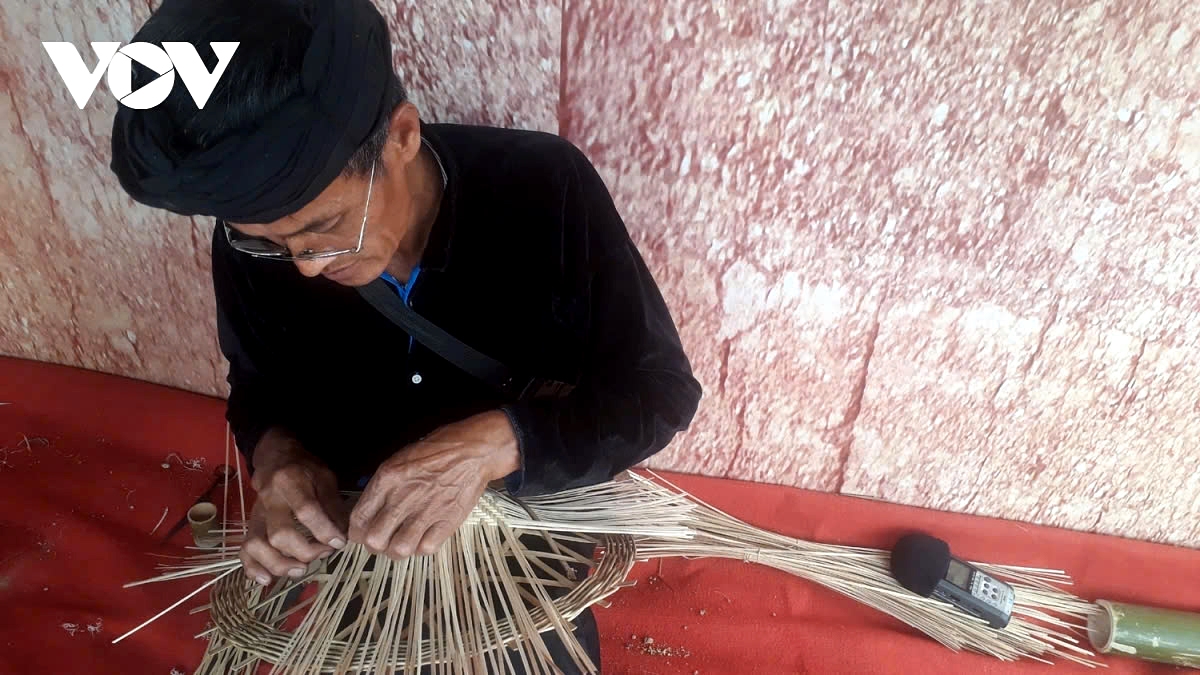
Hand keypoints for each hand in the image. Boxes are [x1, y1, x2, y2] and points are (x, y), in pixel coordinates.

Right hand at [239, 429, 346, 584]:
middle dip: (304, 551)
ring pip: (258, 544)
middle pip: (280, 533)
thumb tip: (342, 534)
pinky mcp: (250, 525)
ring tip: (301, 570)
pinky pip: (244, 549)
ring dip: (280, 564)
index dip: (323, 530)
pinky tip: (267, 580)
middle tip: (324, 553)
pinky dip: (253, 568)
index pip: (306, 510)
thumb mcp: (324, 477)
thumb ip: (332, 505)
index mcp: (289, 480)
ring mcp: (256, 513)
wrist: (275, 458)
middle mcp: (269, 498)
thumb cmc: (304, 468)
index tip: (339, 542)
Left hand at [349, 410, 520, 558]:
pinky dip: (422, 548)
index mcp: (388, 478)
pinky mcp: (448, 521)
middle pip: (375, 540)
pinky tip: (423, 538)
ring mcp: (427, 510)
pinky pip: (426, 549)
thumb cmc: (436, 451)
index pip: (359, 518)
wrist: (473, 450)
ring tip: (402, 542)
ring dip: (397, 549)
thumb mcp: (400, 459)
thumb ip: (382, 486)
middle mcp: (404, 496)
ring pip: (399, 549)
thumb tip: (368, 511)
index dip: (356, 532)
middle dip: (375, 545)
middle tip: (382, 540)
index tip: (360, 535)